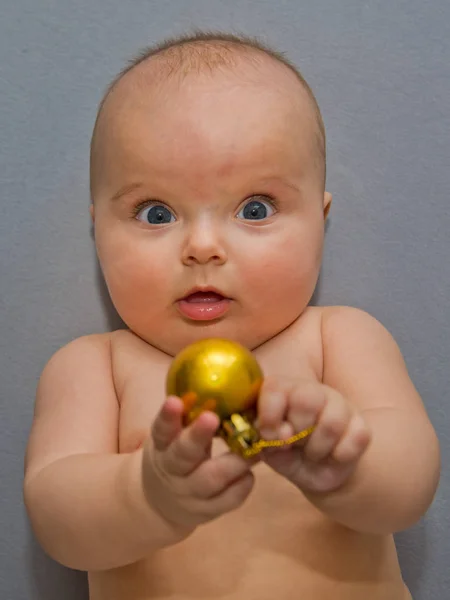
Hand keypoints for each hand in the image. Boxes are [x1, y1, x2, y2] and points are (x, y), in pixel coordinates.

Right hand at [141, 396, 255, 530]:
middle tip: (212, 417)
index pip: (161, 429)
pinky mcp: (206, 511)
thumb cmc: (175, 452)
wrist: (160, 500)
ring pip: (209, 480)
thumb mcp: (173, 434)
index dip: (168, 416)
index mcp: (161, 445)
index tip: (175, 401)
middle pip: (183, 454)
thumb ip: (190, 414)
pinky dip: (241, 486)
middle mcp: (171, 470)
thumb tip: (218, 378)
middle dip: (197, 436)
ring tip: (254, 448)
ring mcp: (188, 493)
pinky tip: (250, 473)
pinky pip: (227, 501)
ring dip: (233, 462)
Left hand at [256, 379, 370, 492]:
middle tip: (295, 444)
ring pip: (332, 423)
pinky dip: (340, 456)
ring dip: (317, 448)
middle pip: (305, 401)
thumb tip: (284, 433)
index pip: (275, 389)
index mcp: (285, 390)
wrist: (318, 472)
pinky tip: (333, 456)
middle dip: (297, 432)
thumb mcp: (269, 449)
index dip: (269, 417)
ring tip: (312, 453)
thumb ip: (267, 438)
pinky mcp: (361, 425)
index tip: (269, 436)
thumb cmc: (288, 453)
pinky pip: (356, 439)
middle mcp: (313, 391)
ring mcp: (341, 405)